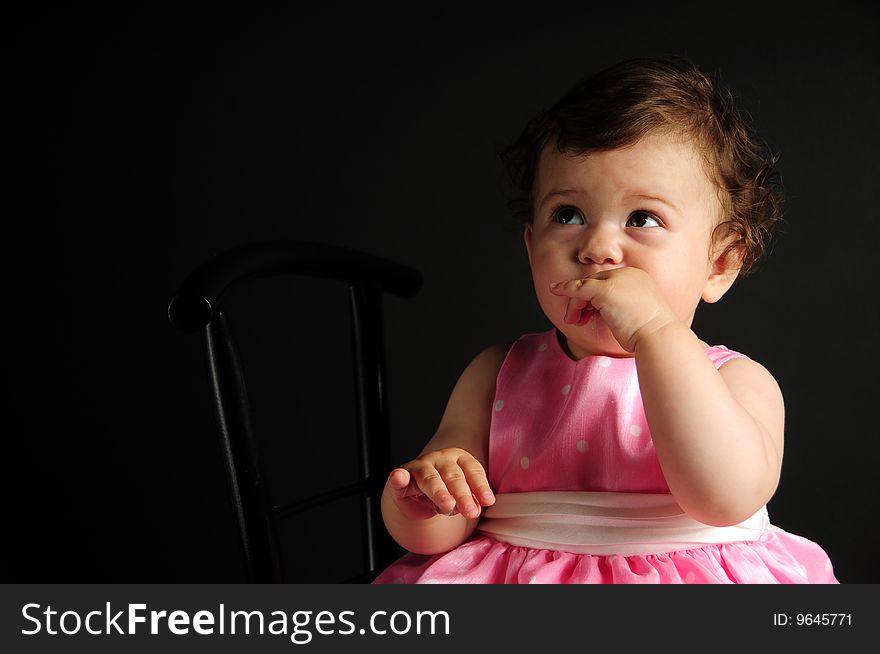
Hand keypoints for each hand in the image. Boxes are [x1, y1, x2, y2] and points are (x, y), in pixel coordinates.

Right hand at [385, 447, 494, 520]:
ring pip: (430, 478)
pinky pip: (399, 477)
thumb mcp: (461, 498)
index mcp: (458, 459)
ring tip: (448, 505)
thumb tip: (478, 507)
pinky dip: (399, 477)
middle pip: (453, 476)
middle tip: (471, 512)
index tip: (488, 501)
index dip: (480, 486)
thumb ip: (470, 501)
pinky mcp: (401, 477)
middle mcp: (440, 459)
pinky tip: (398, 477)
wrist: (417, 496)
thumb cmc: (446, 493)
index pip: (472, 470)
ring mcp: (419, 466)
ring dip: (439, 492)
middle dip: (463, 495)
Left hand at [549, 267, 677, 351]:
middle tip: (575, 319)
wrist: (660, 336)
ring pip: (585, 288)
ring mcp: (617, 281)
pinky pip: (578, 289)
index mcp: (637, 277)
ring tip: (575, 322)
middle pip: (594, 283)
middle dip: (581, 301)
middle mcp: (628, 274)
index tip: (587, 313)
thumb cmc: (651, 333)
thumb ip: (622, 306)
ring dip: (575, 305)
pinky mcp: (605, 290)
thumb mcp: (637, 313)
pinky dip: (565, 290)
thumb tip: (604, 311)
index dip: (593, 298)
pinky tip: (554, 291)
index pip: (607, 281)